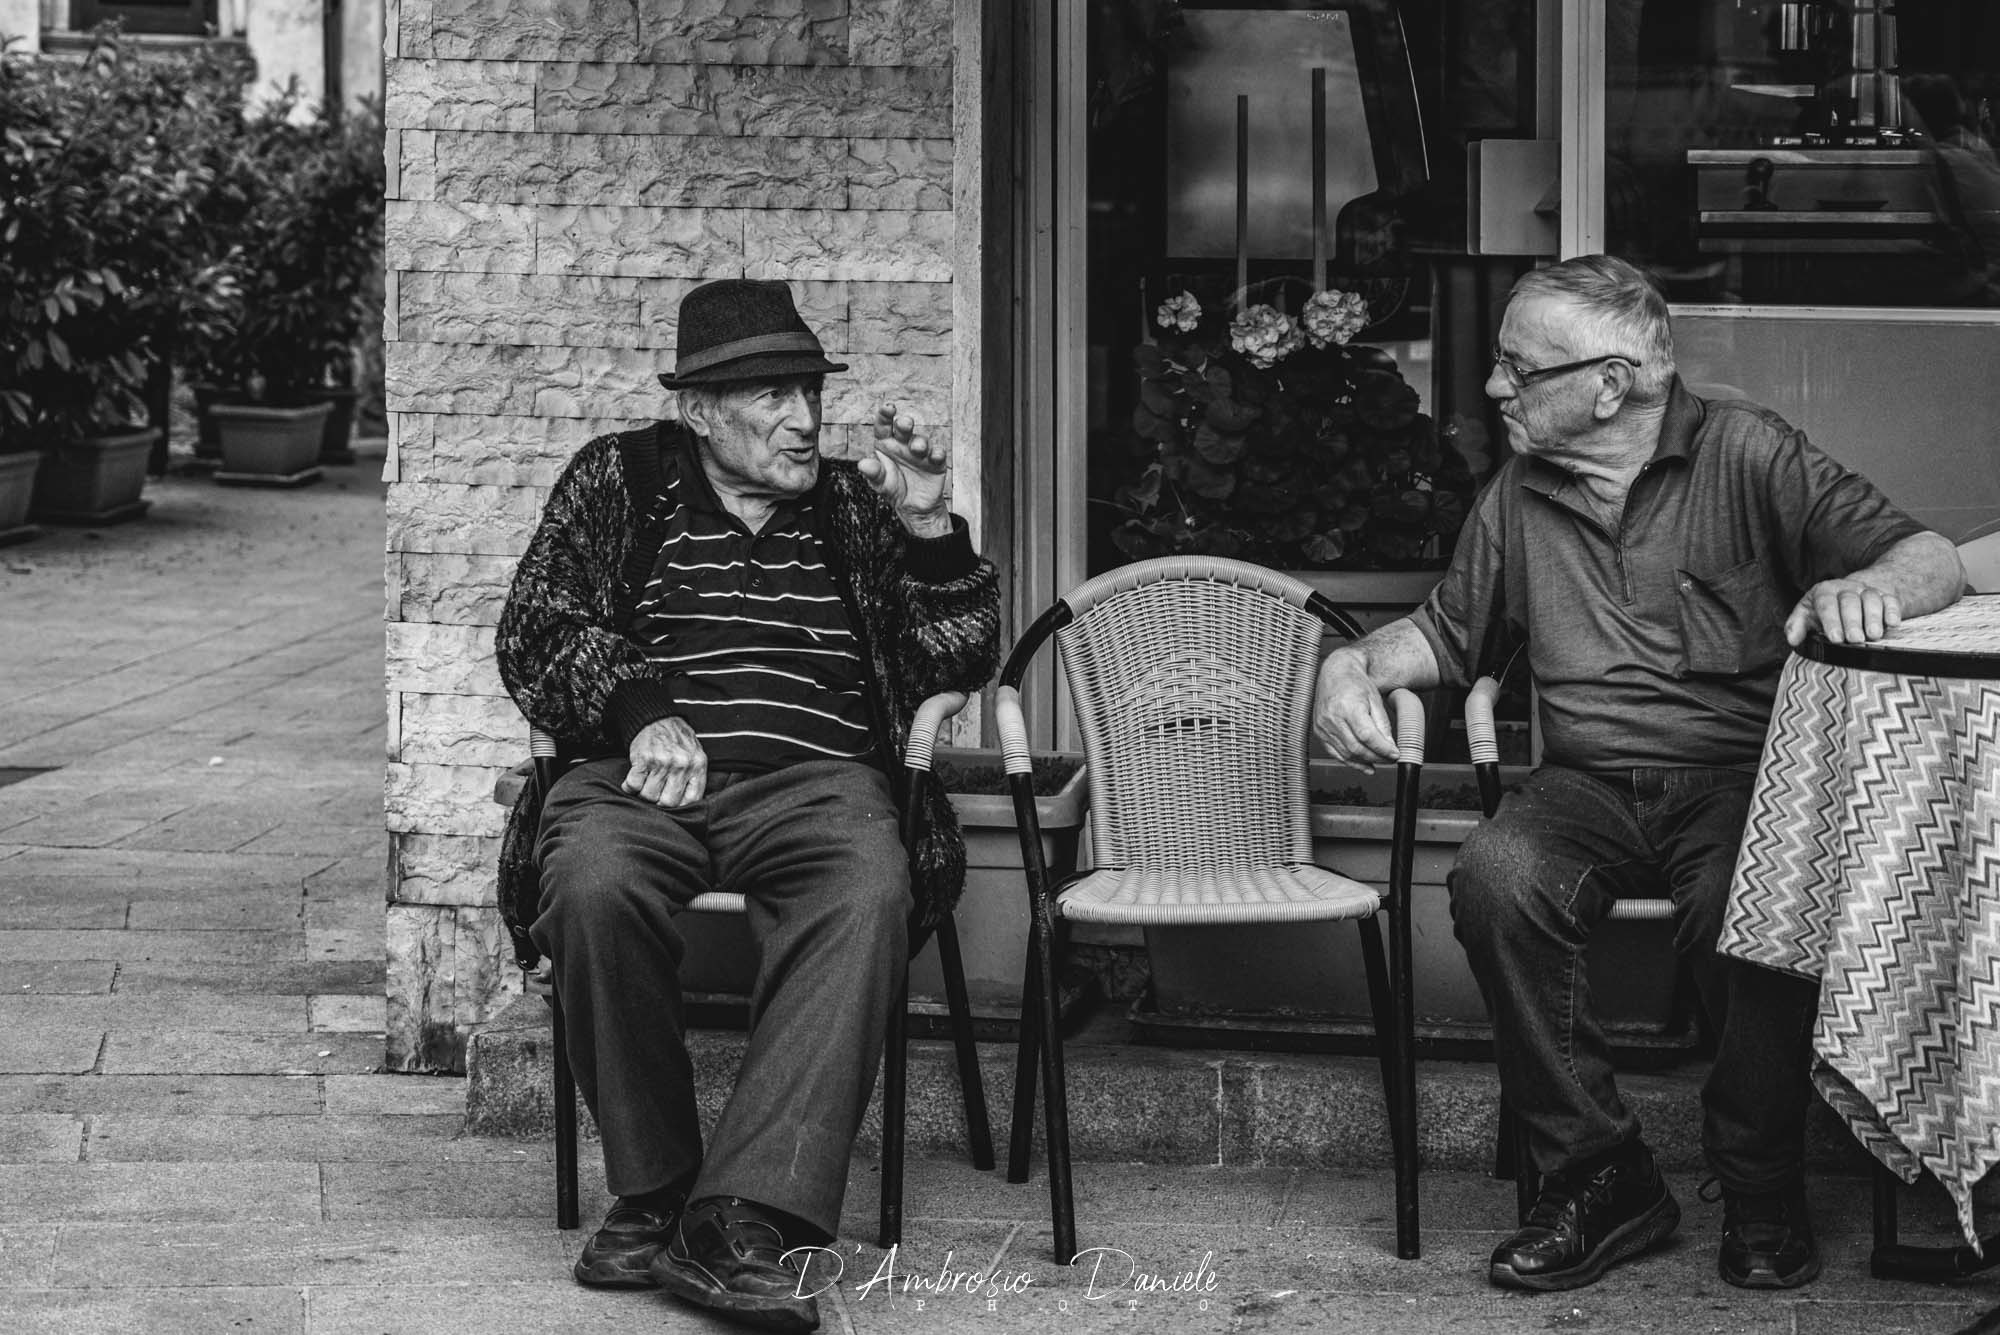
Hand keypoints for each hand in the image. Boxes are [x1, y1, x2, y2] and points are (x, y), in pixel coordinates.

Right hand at [624, 717, 707, 807]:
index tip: (672, 803)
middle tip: (656, 794)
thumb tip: (687, 805)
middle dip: (659, 802)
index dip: (679, 806)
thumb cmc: (677, 739)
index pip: (691, 800)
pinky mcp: (643, 759)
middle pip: (668, 802)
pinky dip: (630, 787)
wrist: (657, 718)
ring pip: (649, 796)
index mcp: (698, 764)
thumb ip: (694, 777)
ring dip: (644, 794)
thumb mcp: (695, 755)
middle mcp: (681, 764)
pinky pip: (633, 785)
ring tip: (645, 785)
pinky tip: (634, 781)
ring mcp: (662, 762)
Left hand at [857, 402, 950, 537]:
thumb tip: (863, 464)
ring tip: (917, 449)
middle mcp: (903, 444)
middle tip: (905, 423)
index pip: (884, 426)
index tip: (888, 408)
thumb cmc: (894, 489)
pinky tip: (934, 456)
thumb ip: (873, 473)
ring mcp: (920, 452)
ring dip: (920, 442)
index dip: (885, 415)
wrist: (913, 507)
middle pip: (904, 429)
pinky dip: (937, 453)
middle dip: (905, 424)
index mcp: (886, 444)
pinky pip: (938, 453)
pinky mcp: (935, 462)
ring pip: (922, 440)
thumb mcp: (880, 483)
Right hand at [1311, 652, 1400, 771]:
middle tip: (1390, 759)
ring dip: (1365, 762)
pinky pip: (1335, 753)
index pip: (1367, 736)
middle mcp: (1332, 718)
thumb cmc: (1355, 683)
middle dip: (1376, 757)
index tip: (1395, 754)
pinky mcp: (1319, 732)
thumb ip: (1383, 725)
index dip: (1382, 749)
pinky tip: (1364, 765)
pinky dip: (1351, 762)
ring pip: (1346, 754)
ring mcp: (1323, 726)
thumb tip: (1390, 747)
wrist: (1335, 673)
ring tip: (1380, 762)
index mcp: (1348, 707)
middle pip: (1356, 748)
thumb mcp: (1375, 700)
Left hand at [1784, 578, 1902, 645]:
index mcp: (1824, 591)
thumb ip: (1796, 626)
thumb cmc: (1823, 611)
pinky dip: (1892, 611)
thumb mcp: (1806, 615)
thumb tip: (1793, 639)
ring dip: (1873, 617)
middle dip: (1853, 622)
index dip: (1831, 621)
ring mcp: (1866, 591)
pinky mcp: (1884, 596)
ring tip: (1873, 635)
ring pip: (1871, 599)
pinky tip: (1893, 623)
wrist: (1849, 596)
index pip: (1826, 603)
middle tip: (1855, 640)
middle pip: (1850, 602)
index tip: (1836, 639)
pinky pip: (1890, 600)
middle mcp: (1846, 589)